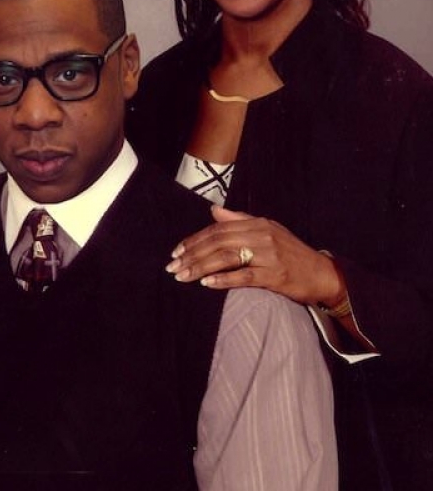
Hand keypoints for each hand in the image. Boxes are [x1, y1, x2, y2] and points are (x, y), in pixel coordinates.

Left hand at [166, 205, 344, 305]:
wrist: (322, 273)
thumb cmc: (291, 253)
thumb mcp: (267, 230)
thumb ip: (239, 220)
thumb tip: (213, 211)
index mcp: (257, 223)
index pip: (218, 228)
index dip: (195, 239)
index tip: (177, 251)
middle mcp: (262, 235)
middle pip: (218, 241)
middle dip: (192, 254)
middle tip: (173, 267)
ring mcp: (269, 254)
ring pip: (227, 257)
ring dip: (201, 267)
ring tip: (183, 276)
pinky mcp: (275, 275)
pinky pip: (244, 276)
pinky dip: (223, 279)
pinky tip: (207, 284)